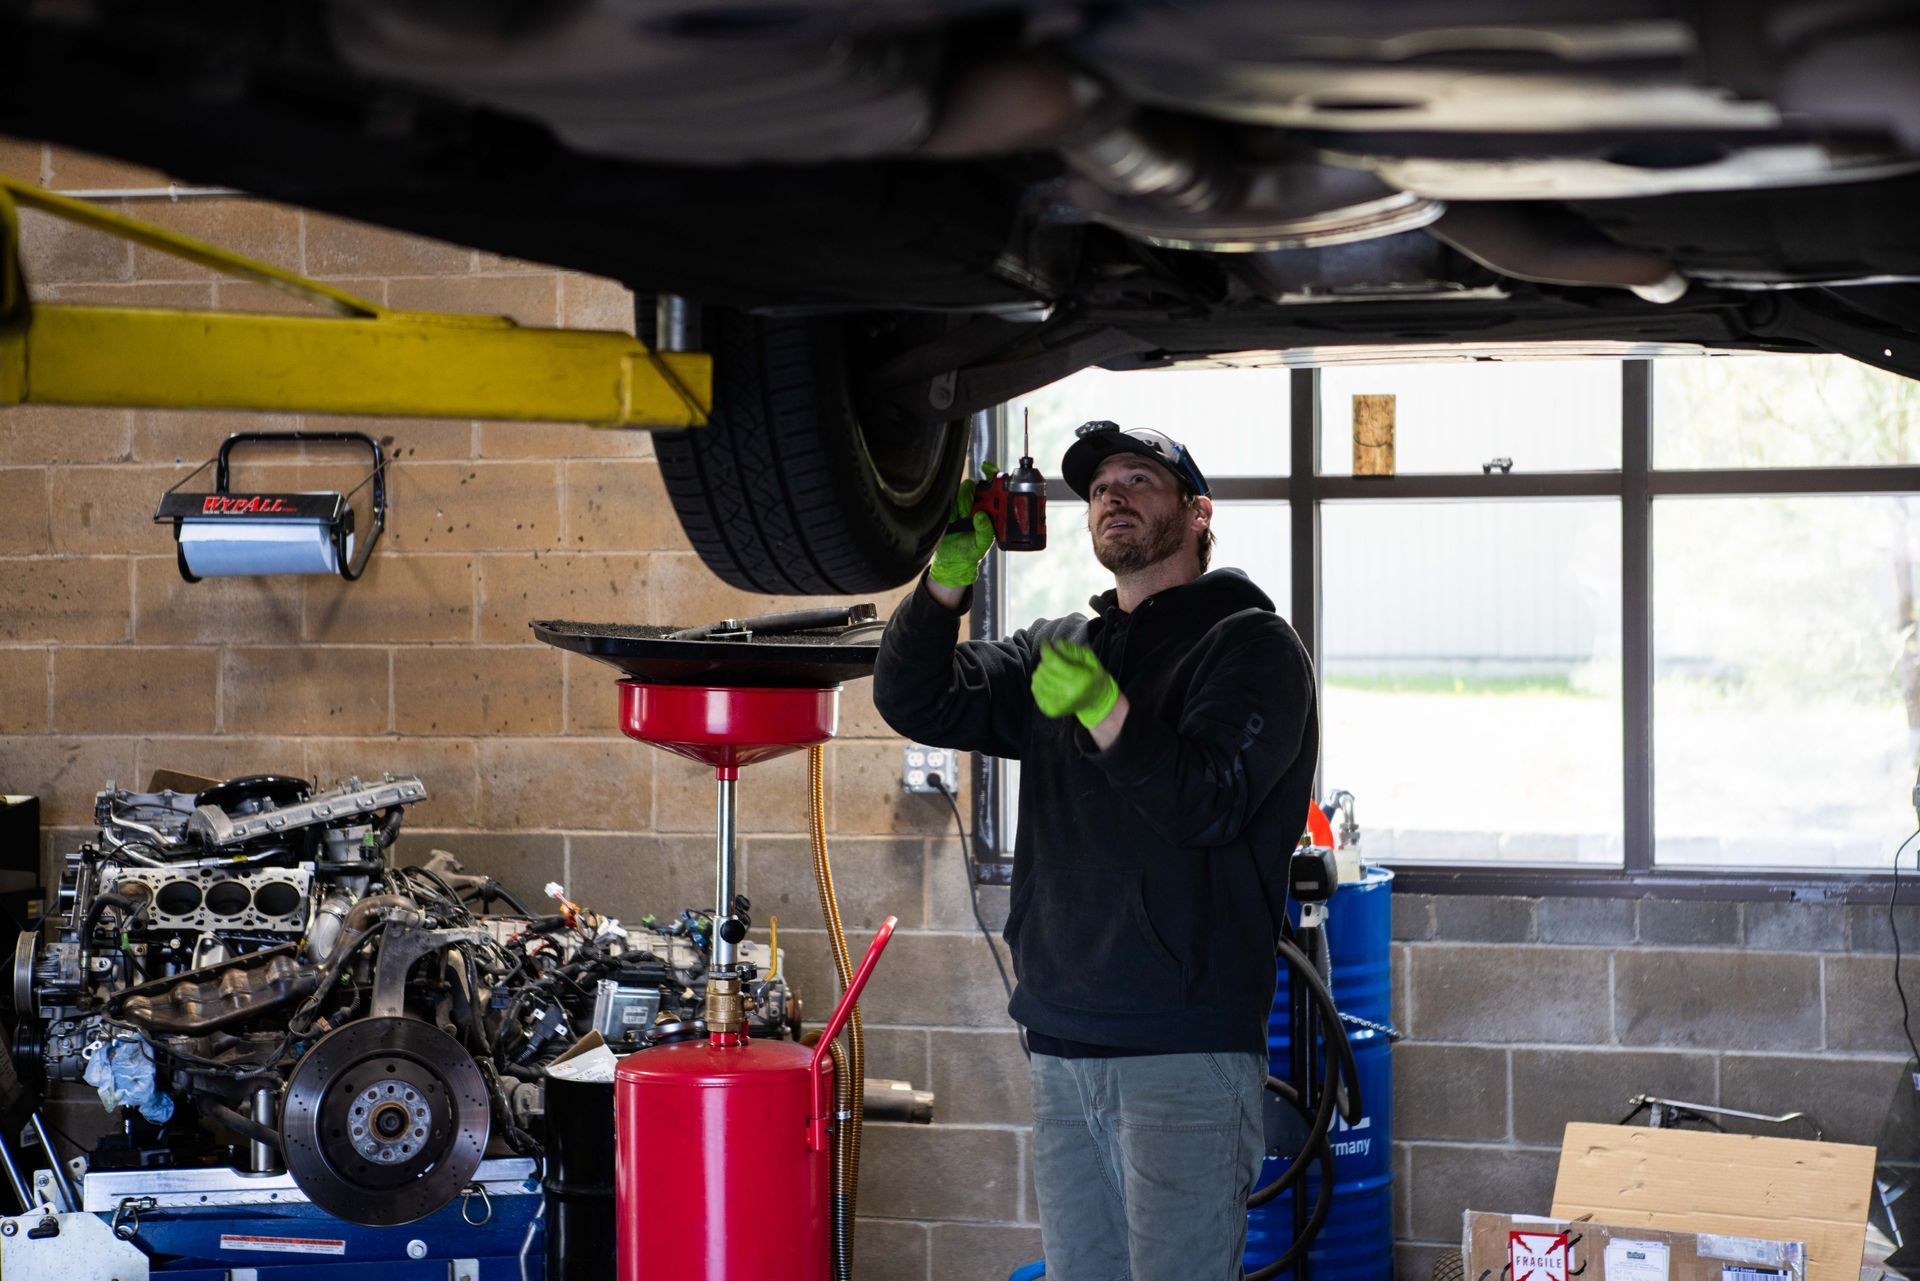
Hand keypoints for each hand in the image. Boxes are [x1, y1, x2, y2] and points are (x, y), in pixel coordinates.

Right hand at [928, 461, 998, 588]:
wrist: (952, 560)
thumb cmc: (970, 551)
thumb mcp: (981, 545)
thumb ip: (985, 533)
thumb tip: (983, 517)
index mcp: (991, 509)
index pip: (994, 487)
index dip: (993, 474)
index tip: (989, 470)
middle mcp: (978, 503)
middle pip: (975, 485)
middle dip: (971, 490)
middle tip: (969, 506)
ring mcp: (962, 504)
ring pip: (961, 491)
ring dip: (962, 500)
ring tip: (961, 515)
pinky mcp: (949, 507)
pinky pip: (948, 499)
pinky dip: (951, 507)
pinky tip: (952, 519)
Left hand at [1031, 640, 1119, 729]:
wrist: (1097, 702)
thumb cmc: (1093, 676)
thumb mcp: (1090, 659)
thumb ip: (1073, 650)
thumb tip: (1054, 644)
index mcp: (1079, 680)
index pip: (1053, 661)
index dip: (1046, 648)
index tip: (1045, 642)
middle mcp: (1067, 694)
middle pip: (1044, 669)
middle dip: (1046, 659)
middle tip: (1054, 659)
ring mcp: (1057, 704)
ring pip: (1037, 678)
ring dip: (1042, 670)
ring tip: (1052, 670)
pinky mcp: (1050, 710)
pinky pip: (1035, 689)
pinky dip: (1039, 681)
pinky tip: (1048, 680)